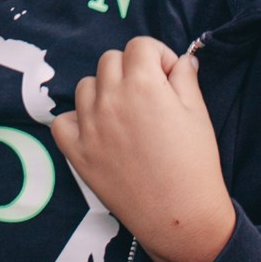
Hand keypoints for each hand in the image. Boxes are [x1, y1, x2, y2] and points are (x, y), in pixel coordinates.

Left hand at [51, 35, 235, 261]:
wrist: (179, 216)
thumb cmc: (196, 164)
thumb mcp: (198, 113)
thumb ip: (185, 78)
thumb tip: (182, 59)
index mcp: (143, 84)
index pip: (140, 45)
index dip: (158, 56)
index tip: (169, 77)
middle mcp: (111, 99)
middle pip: (110, 60)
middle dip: (131, 69)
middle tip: (149, 96)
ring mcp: (89, 126)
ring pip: (86, 86)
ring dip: (104, 91)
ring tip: (125, 114)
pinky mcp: (77, 152)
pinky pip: (62, 121)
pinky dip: (76, 120)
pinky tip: (98, 131)